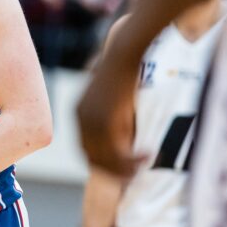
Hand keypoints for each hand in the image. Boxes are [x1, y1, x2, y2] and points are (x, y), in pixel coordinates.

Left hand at [76, 46, 142, 177]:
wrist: (124, 53)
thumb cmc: (123, 71)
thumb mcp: (114, 100)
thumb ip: (115, 120)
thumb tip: (125, 140)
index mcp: (78, 113)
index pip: (85, 149)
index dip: (103, 162)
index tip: (121, 167)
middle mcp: (80, 120)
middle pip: (93, 158)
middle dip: (114, 170)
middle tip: (135, 173)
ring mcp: (91, 122)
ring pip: (106, 159)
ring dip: (126, 167)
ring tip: (145, 163)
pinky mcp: (106, 121)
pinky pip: (118, 152)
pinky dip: (132, 159)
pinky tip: (149, 154)